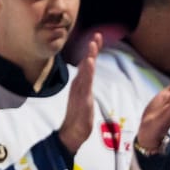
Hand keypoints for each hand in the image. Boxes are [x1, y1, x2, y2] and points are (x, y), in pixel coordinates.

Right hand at [57, 37, 99, 154]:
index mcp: (82, 84)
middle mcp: (79, 85)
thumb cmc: (80, 117)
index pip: (88, 65)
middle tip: (96, 36)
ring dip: (89, 57)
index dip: (92, 52)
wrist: (72, 133)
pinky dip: (86, 72)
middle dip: (92, 50)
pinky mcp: (81, 98)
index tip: (97, 38)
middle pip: (86, 64)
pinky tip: (88, 62)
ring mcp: (80, 91)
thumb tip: (86, 79)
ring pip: (85, 71)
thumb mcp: (86, 99)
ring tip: (92, 45)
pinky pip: (85, 83)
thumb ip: (86, 88)